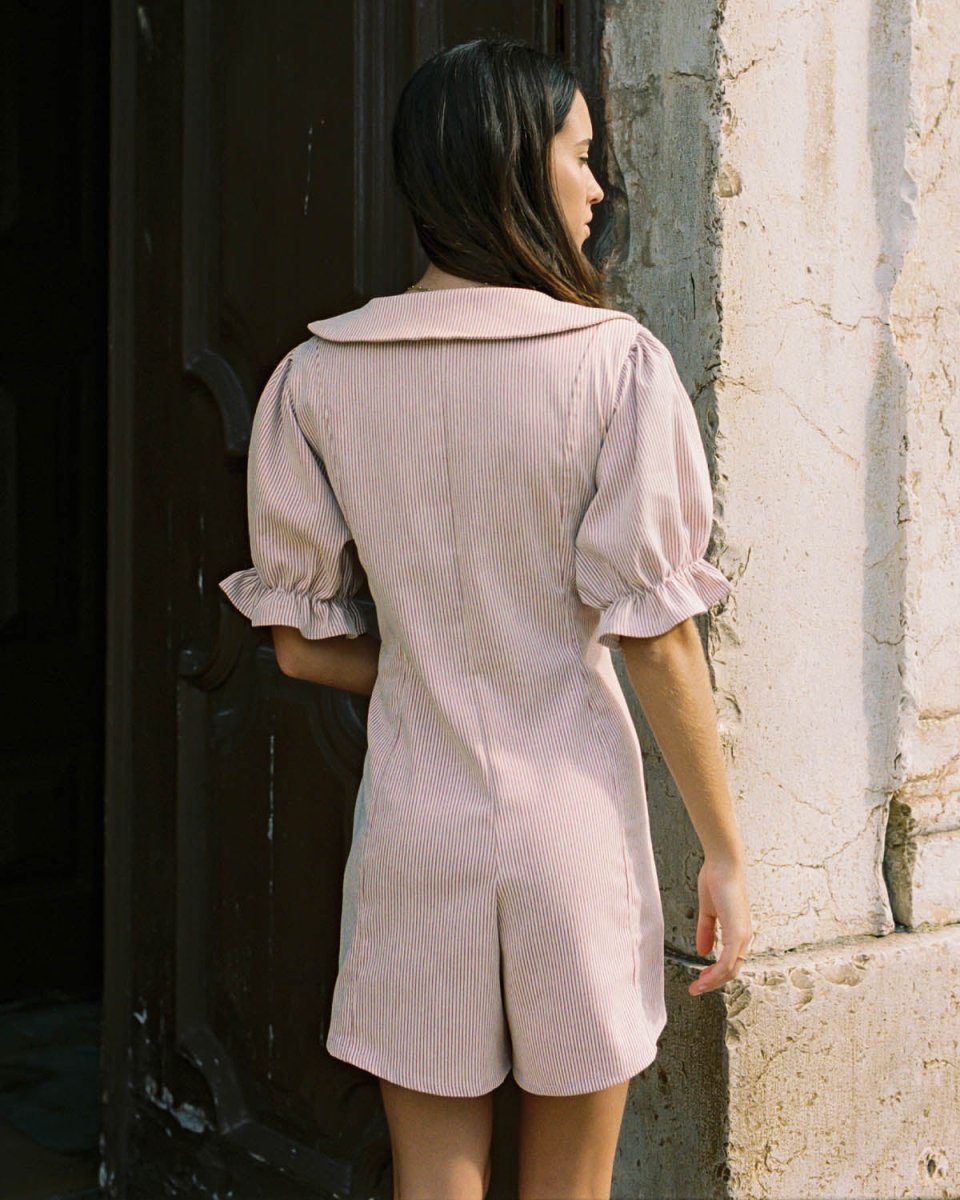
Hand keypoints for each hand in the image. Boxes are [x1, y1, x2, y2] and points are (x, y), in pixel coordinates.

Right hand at [689, 856, 752, 996]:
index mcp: (738, 931)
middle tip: (696, 989)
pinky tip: (704, 978)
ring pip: (730, 970)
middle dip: (713, 983)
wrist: (723, 864)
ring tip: (697, 988)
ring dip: (712, 982)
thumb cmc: (717, 880)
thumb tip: (704, 952)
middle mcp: (744, 936)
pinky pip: (728, 961)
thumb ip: (707, 931)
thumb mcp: (709, 911)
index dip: (716, 974)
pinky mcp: (737, 932)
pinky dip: (715, 973)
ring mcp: (742, 935)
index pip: (730, 961)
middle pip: (732, 971)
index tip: (700, 980)